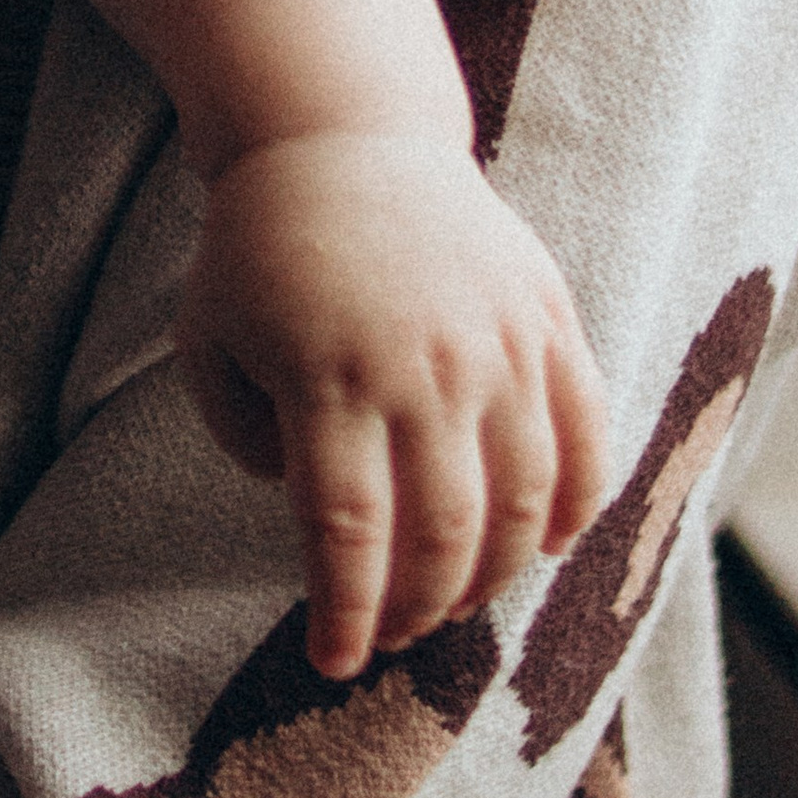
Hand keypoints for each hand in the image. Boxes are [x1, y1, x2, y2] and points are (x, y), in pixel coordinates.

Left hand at [177, 133, 608, 680]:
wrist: (342, 136)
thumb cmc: (260, 252)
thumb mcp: (212, 344)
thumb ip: (249, 442)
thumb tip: (316, 517)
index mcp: (329, 378)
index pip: (348, 535)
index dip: (348, 613)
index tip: (335, 661)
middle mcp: (424, 368)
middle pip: (443, 533)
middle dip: (420, 609)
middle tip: (397, 634)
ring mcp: (498, 342)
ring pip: (524, 499)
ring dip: (496, 572)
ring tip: (461, 599)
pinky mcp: (547, 318)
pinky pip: (585, 431)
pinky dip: (578, 501)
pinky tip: (552, 543)